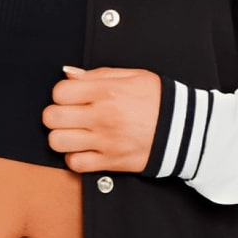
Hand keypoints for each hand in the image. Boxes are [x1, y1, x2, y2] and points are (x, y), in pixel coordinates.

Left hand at [43, 66, 160, 172]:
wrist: (185, 130)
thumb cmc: (159, 101)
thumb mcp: (132, 76)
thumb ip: (97, 74)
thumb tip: (68, 73)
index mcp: (107, 92)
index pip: (60, 92)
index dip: (61, 94)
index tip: (70, 97)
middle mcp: (103, 116)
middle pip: (52, 117)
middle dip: (55, 115)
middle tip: (67, 115)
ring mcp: (105, 141)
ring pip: (57, 142)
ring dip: (61, 137)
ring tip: (73, 133)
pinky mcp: (110, 161)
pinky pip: (75, 164)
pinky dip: (74, 158)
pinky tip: (84, 149)